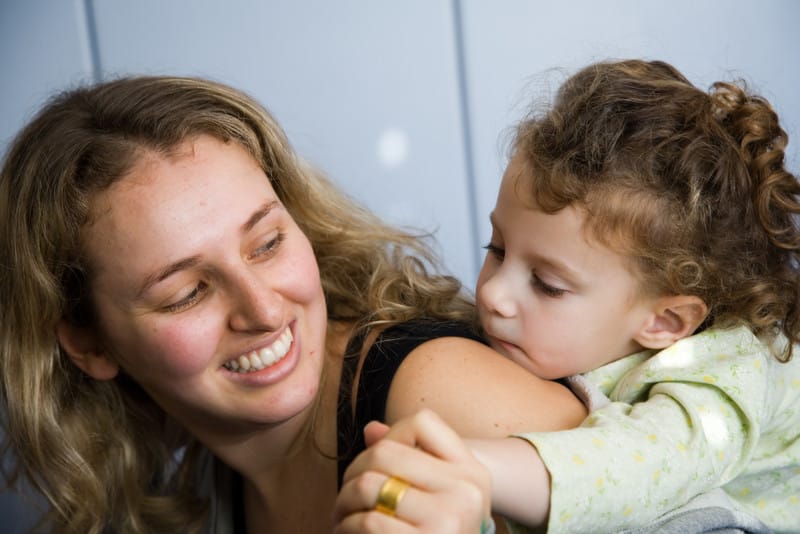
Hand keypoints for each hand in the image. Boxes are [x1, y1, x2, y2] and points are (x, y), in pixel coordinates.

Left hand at [334, 409, 491, 532]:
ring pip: (368, 484)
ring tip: (342, 517)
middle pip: (385, 451)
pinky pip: (367, 522)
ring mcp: (450, 519)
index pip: (423, 422)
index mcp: (472, 471)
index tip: (377, 464)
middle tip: (345, 495)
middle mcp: (467, 491)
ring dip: (343, 502)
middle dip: (352, 471)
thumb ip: (408, 460)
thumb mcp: (437, 496)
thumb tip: (370, 430)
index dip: (390, 436)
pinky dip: (346, 528)